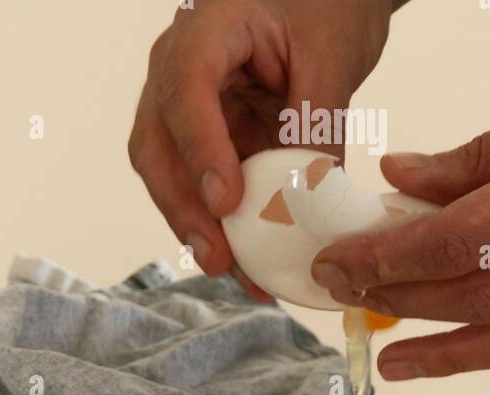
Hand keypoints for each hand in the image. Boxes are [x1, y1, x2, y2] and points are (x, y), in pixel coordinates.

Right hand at [129, 0, 395, 292]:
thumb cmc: (328, 5)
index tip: (226, 201)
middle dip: (184, 209)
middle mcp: (177, 67)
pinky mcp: (201, 140)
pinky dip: (218, 227)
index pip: (185, 89)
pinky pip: (197, 189)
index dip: (200, 149)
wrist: (327, 2)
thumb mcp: (333, 54)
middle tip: (218, 258)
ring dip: (196, 228)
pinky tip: (245, 262)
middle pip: (156, 145)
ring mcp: (182, 108)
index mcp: (207, 26)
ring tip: (236, 272)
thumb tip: (310, 207)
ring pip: (167, 176)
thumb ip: (316, 125)